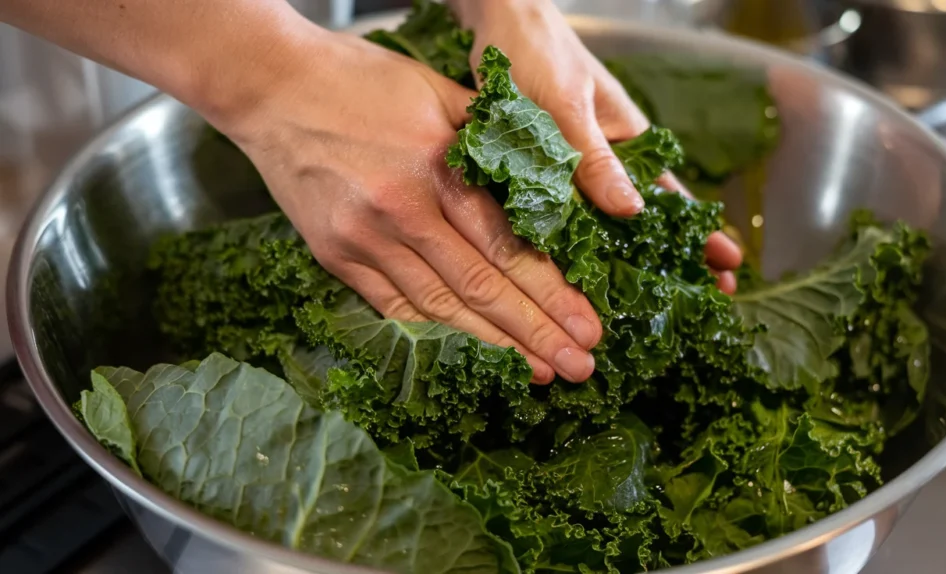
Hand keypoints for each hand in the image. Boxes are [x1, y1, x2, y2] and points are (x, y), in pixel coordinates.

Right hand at [215, 23, 600, 384]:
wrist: (271, 87)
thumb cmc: (361, 80)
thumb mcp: (438, 90)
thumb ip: (492, 133)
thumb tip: (546, 174)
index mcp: (439, 167)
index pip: (508, 246)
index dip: (552, 292)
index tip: (588, 326)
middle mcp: (404, 211)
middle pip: (482, 286)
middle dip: (536, 333)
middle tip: (578, 367)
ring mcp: (365, 239)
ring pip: (439, 307)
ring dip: (493, 347)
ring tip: (537, 373)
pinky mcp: (336, 255)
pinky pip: (392, 307)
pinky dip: (434, 335)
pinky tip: (469, 360)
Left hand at [450, 0, 742, 291]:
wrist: (496, 24)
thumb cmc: (540, 55)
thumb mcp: (568, 110)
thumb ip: (596, 160)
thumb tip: (634, 211)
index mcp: (628, 142)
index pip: (673, 198)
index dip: (700, 236)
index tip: (730, 270)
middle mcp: (606, 162)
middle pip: (645, 221)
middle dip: (672, 260)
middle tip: (700, 302)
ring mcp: (575, 170)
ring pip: (604, 225)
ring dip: (624, 260)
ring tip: (641, 305)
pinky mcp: (541, 172)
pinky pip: (564, 216)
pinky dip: (576, 244)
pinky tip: (579, 276)